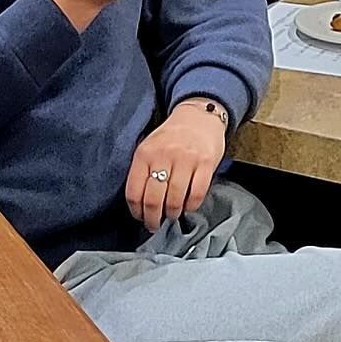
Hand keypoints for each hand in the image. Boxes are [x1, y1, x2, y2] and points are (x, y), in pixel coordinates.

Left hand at [125, 101, 225, 231]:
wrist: (199, 117)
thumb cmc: (171, 137)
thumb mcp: (149, 148)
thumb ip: (143, 171)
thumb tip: (140, 205)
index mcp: (144, 154)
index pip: (134, 191)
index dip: (136, 211)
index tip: (140, 218)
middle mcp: (164, 156)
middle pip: (154, 199)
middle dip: (153, 218)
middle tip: (154, 225)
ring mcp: (186, 159)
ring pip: (175, 199)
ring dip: (172, 213)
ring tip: (172, 215)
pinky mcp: (205, 163)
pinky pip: (197, 194)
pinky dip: (191, 206)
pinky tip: (187, 206)